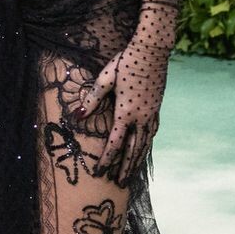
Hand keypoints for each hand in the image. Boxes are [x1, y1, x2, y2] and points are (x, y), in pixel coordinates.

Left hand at [74, 39, 166, 185]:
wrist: (152, 50)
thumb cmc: (125, 61)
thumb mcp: (105, 78)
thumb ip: (92, 99)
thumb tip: (77, 116)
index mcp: (126, 112)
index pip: (115, 143)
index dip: (107, 160)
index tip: (100, 173)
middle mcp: (141, 117)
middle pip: (133, 149)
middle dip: (125, 168)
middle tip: (119, 184)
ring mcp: (152, 113)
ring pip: (145, 143)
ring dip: (137, 160)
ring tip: (132, 173)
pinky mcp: (157, 107)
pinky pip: (152, 132)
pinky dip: (147, 144)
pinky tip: (144, 148)